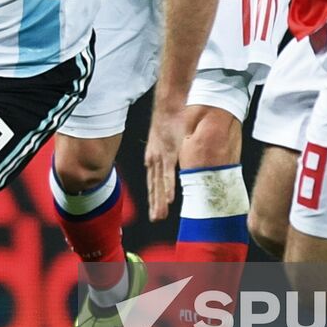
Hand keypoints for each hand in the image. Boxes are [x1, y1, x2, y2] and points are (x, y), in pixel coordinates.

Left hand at [144, 101, 187, 220]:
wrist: (168, 106)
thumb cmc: (168, 121)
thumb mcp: (164, 140)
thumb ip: (168, 151)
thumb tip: (174, 158)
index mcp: (152, 157)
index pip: (152, 181)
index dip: (153, 196)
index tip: (155, 210)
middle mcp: (153, 160)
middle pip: (154, 186)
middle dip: (154, 203)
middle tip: (156, 219)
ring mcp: (160, 157)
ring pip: (160, 184)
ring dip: (160, 201)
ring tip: (160, 216)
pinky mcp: (168, 153)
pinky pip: (168, 174)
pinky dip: (168, 188)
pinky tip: (170, 200)